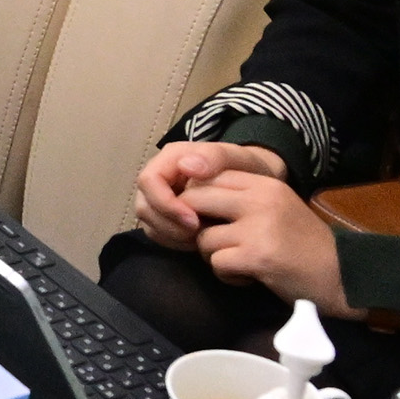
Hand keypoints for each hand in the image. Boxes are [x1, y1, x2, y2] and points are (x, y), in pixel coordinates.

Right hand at [131, 136, 287, 248]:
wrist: (255, 182)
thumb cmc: (245, 168)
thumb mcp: (237, 158)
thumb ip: (214, 157)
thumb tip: (186, 166)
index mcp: (171, 158)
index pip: (149, 181)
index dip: (165, 204)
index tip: (194, 220)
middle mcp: (159, 177)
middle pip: (144, 205)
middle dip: (169, 224)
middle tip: (199, 233)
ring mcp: (159, 198)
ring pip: (148, 222)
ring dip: (172, 235)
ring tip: (200, 237)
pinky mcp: (164, 216)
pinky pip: (156, 233)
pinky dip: (174, 241)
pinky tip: (197, 241)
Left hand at [184, 169, 344, 309]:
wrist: (342, 276)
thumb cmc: (305, 244)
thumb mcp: (276, 207)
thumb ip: (240, 198)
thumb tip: (190, 198)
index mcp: (265, 183)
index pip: (209, 175)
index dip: (197, 198)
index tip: (207, 218)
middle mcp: (260, 199)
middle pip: (195, 200)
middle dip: (196, 225)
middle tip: (216, 243)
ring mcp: (259, 227)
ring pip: (203, 238)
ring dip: (214, 256)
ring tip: (239, 262)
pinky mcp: (257, 256)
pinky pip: (217, 263)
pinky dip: (227, 275)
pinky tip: (248, 276)